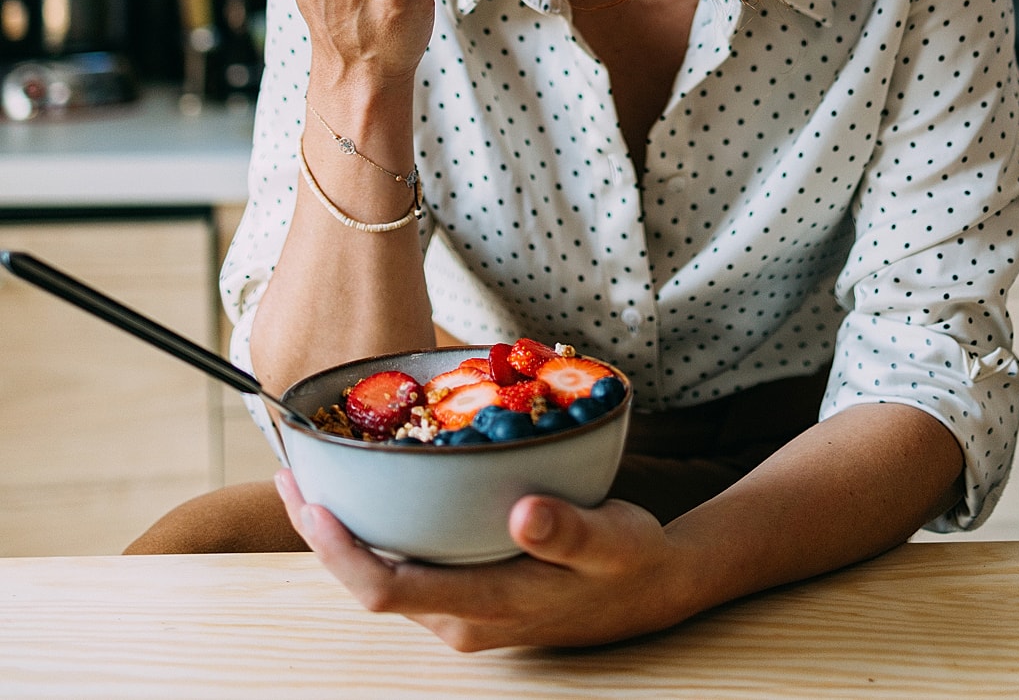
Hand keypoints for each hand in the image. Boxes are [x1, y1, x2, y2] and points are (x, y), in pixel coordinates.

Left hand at [274, 468, 689, 650]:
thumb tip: (524, 513)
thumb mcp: (611, 541)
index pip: (387, 591)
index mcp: (484, 607)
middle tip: (292, 472)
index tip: (312, 504)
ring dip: (344, 532)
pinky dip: (377, 531)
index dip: (341, 553)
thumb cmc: (630, 562)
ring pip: (382, 574)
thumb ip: (568, 531)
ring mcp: (462, 609)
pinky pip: (406, 566)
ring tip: (313, 476)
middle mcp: (461, 618)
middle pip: (368, 583)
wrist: (655, 589)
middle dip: (323, 532)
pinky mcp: (469, 592)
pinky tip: (372, 490)